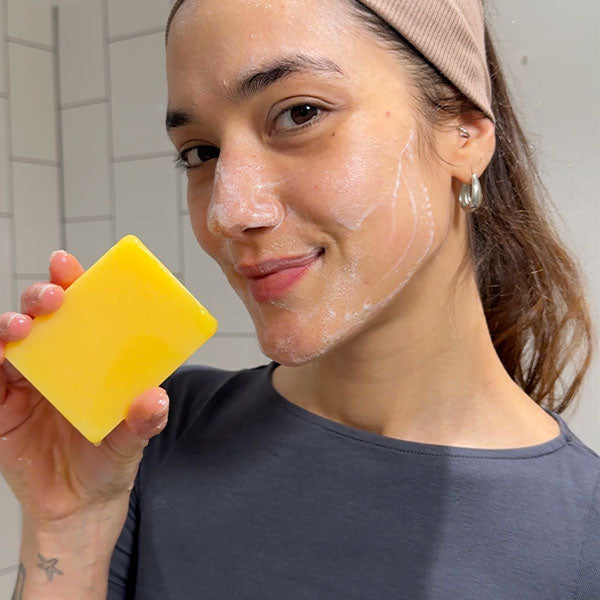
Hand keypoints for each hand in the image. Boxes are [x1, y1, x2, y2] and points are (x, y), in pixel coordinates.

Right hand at [0, 250, 168, 524]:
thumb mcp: (133, 440)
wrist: (79, 505)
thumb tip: (156, 397)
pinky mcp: (1, 406)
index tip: (67, 265)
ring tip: (21, 327)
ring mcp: (26, 381)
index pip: (81, 310)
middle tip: (52, 297)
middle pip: (42, 315)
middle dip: (41, 296)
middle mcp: (58, 360)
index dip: (72, 283)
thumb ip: (143, 420)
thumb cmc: (108, 460)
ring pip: (9, 339)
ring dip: (10, 324)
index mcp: (91, 357)